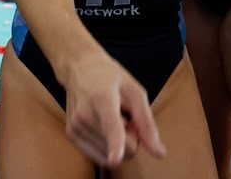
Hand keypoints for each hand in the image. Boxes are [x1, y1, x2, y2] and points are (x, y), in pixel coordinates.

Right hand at [62, 52, 164, 166]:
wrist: (79, 69)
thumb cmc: (109, 78)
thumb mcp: (135, 92)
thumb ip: (147, 124)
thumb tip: (159, 153)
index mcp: (103, 99)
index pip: (111, 127)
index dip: (115, 145)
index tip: (115, 160)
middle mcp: (85, 115)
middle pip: (123, 149)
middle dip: (132, 139)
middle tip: (125, 117)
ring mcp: (75, 126)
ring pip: (111, 157)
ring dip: (118, 143)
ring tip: (112, 120)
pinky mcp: (71, 135)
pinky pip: (99, 158)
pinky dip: (107, 147)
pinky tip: (103, 128)